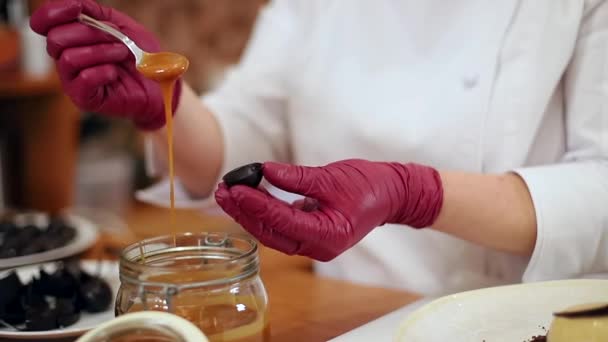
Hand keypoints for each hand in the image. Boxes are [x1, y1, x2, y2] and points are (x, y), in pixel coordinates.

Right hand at [30, 0, 180, 129]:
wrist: (159, 83)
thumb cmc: (140, 55)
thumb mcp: (121, 26)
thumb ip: (96, 14)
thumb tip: (75, 5)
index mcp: (71, 40)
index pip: (44, 23)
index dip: (53, 13)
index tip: (76, 8)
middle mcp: (66, 60)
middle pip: (56, 39)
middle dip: (89, 33)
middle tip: (115, 37)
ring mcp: (73, 81)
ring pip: (69, 58)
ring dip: (100, 51)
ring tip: (122, 53)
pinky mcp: (84, 99)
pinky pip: (84, 78)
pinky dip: (102, 71)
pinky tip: (115, 73)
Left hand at [215, 159, 443, 260]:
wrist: (391, 194)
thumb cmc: (369, 185)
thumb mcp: (332, 177)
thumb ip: (297, 177)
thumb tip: (265, 170)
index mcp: (328, 236)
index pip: (282, 221)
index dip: (255, 204)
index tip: (234, 188)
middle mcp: (318, 247)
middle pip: (271, 232)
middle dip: (244, 211)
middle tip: (222, 190)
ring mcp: (314, 244)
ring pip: (272, 232)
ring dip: (250, 213)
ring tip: (228, 193)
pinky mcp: (311, 234)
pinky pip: (281, 227)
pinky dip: (264, 213)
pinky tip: (249, 198)